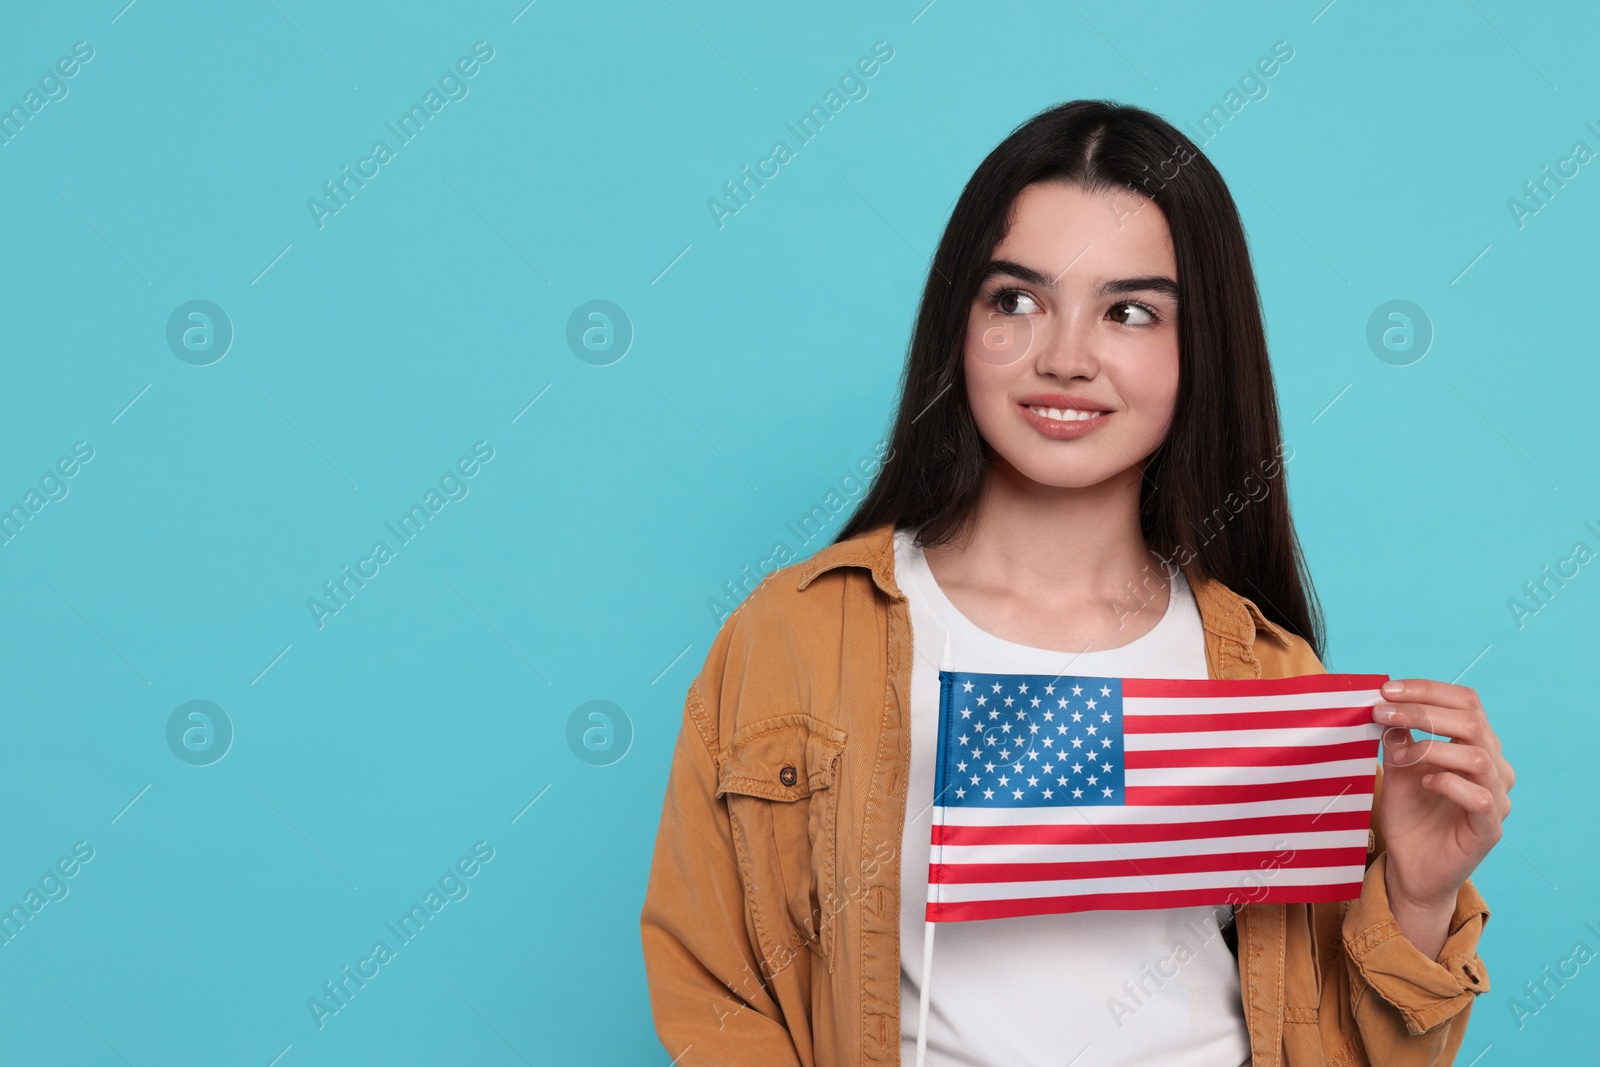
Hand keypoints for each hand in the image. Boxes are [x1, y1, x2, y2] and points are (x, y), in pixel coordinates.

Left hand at [1372, 678, 1513, 958]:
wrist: (1411, 866)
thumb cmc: (1409, 814)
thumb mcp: (1397, 767)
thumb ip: (1400, 737)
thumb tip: (1388, 704)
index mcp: (1476, 744)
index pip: (1466, 702)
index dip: (1428, 690)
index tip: (1386, 689)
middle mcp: (1493, 766)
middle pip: (1472, 722)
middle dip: (1422, 711)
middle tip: (1382, 712)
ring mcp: (1496, 797)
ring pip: (1478, 755)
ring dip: (1430, 747)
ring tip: (1396, 755)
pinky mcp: (1490, 828)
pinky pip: (1479, 796)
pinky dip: (1448, 782)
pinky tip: (1423, 782)